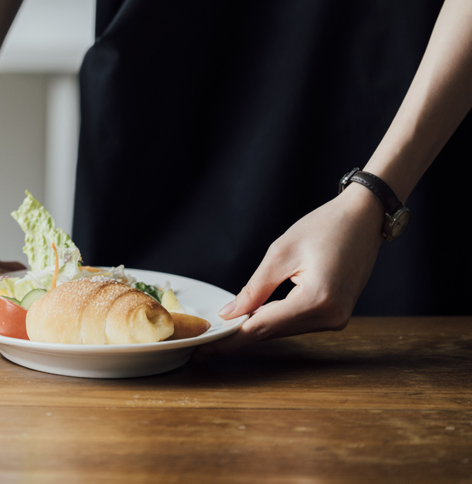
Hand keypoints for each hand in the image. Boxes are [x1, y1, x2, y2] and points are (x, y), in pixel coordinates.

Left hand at [201, 183, 383, 355]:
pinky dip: (275, 319)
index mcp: (317, 301)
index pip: (262, 328)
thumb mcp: (281, 253)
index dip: (230, 340)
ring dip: (257, 327)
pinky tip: (254, 316)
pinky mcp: (337, 314)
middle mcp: (331, 317)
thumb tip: (230, 314)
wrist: (364, 218)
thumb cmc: (325, 227)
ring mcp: (337, 318)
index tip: (204, 350)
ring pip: (285, 329)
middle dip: (239, 336)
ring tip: (224, 330)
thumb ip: (254, 289)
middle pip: (273, 332)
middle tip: (206, 342)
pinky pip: (298, 322)